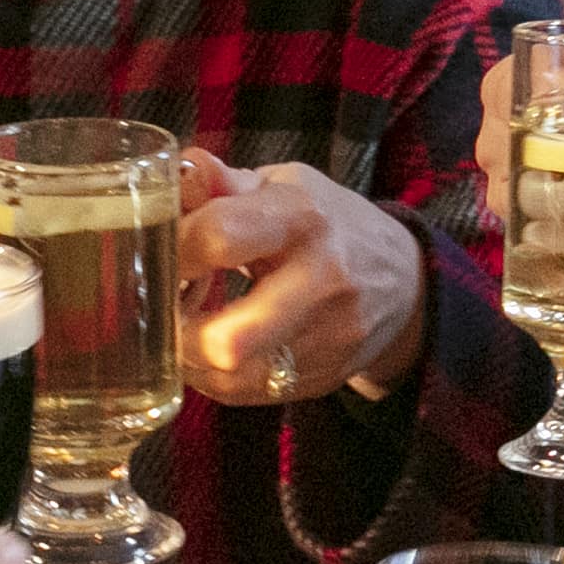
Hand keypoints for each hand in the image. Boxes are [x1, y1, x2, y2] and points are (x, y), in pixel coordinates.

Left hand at [174, 156, 429, 404]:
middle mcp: (320, 282)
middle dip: (177, 327)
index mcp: (303, 219)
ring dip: (186, 353)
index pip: (219, 237)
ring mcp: (323, 340)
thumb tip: (177, 171)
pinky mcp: (319, 378)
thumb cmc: (329, 225)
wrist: (404, 282)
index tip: (158, 250)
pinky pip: (240, 391)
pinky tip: (207, 344)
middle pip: (230, 338)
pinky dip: (209, 373)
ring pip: (229, 374)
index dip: (173, 247)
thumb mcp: (287, 187)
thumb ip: (224, 182)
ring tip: (183, 323)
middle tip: (163, 304)